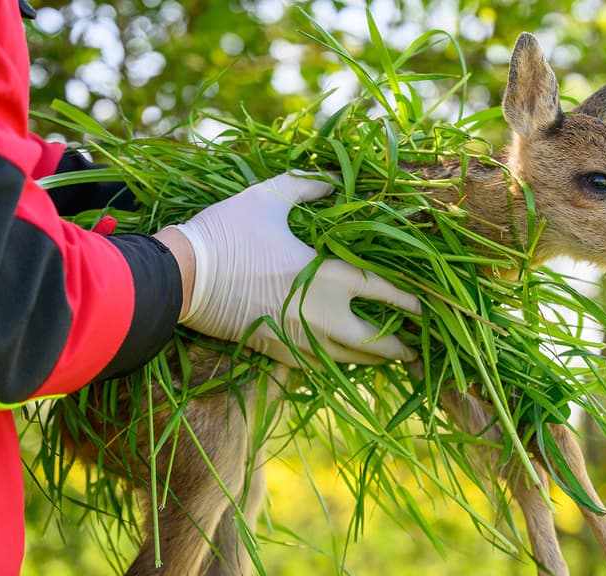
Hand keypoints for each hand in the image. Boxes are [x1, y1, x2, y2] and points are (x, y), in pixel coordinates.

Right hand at [160, 173, 419, 365]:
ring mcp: (299, 340)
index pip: (384, 294)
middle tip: (414, 348)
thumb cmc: (228, 233)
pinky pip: (319, 366)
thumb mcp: (269, 197)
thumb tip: (330, 179)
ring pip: (349, 361)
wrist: (180, 278)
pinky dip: (337, 364)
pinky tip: (343, 360)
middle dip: (399, 347)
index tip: (426, 306)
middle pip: (375, 342)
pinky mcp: (277, 353)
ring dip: (372, 360)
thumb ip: (307, 185)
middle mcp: (322, 316)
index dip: (410, 302)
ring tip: (387, 358)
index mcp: (329, 277)